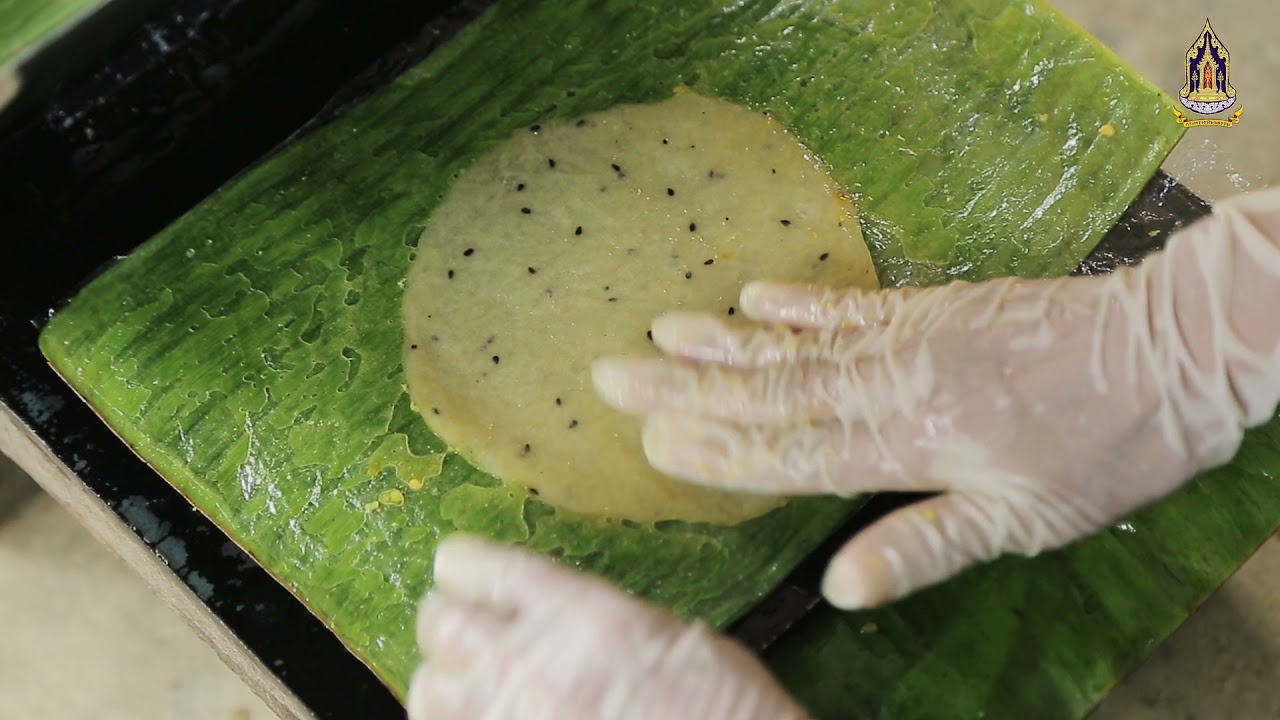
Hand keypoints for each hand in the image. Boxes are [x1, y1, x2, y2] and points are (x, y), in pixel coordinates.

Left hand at [408, 534, 808, 719]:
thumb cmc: (724, 708)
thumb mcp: (671, 635)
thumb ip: (597, 620)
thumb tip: (556, 615)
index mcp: (580, 613)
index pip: (478, 567)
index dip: (463, 567)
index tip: (461, 571)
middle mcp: (531, 664)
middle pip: (438, 623)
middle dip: (449, 625)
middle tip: (465, 633)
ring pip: (428, 689)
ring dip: (445, 685)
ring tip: (467, 690)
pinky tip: (484, 719)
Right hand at [591, 187, 1279, 610]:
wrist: (1169, 347)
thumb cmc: (1101, 449)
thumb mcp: (1023, 522)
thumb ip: (923, 548)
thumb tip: (838, 587)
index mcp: (910, 445)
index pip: (792, 453)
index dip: (719, 453)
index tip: (652, 444)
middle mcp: (894, 384)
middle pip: (773, 389)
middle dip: (688, 387)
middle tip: (612, 373)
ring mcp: (909, 338)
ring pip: (796, 342)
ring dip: (722, 341)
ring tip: (657, 330)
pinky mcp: (930, 309)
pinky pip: (848, 306)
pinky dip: (796, 304)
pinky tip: (751, 298)